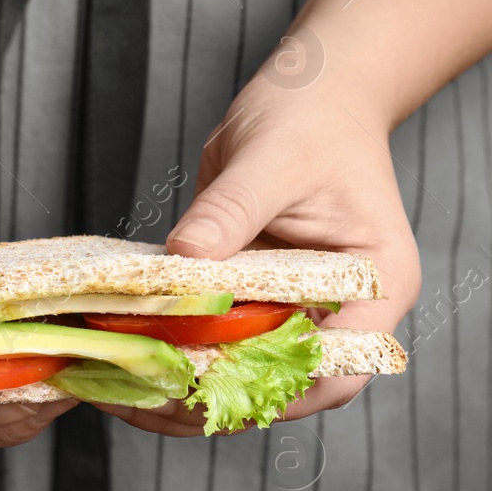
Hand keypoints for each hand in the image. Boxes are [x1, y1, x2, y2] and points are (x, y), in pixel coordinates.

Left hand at [93, 62, 421, 437]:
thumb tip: (184, 258)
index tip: (204, 391)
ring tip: (115, 389)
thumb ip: (231, 211)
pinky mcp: (255, 299)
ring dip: (182, 386)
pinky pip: (216, 339)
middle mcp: (340, 311)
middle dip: (211, 400)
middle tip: (137, 398)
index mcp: (376, 286)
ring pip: (243, 373)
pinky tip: (119, 356)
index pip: (338, 370)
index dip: (275, 394)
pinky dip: (172, 351)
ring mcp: (296, 309)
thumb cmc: (313, 118)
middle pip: (284, 386)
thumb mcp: (272, 158)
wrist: (313, 91)